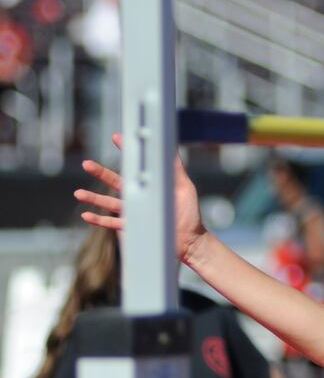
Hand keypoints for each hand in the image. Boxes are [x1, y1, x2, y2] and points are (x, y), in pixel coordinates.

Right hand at [75, 134, 207, 261]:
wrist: (191, 240)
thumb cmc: (189, 213)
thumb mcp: (184, 187)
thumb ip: (175, 169)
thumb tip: (171, 147)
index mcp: (149, 185)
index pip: (134, 167)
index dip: (126, 151)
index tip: (116, 137)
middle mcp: (139, 197)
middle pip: (116, 183)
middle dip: (100, 173)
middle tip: (86, 164)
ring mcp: (134, 213)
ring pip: (109, 204)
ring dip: (93, 199)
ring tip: (78, 193)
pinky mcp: (134, 227)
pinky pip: (113, 224)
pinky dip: (99, 220)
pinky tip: (86, 215)